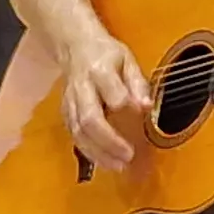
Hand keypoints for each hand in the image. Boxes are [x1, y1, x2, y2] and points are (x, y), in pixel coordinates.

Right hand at [59, 34, 154, 174]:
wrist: (75, 47)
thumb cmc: (106, 55)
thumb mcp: (128, 60)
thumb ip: (138, 84)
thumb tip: (147, 107)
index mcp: (100, 70)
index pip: (112, 92)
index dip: (125, 105)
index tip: (141, 116)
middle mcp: (82, 88)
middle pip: (89, 119)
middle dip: (109, 141)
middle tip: (128, 156)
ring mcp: (71, 102)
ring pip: (79, 132)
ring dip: (98, 153)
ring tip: (118, 166)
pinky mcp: (66, 113)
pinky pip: (75, 136)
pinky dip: (89, 152)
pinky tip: (104, 162)